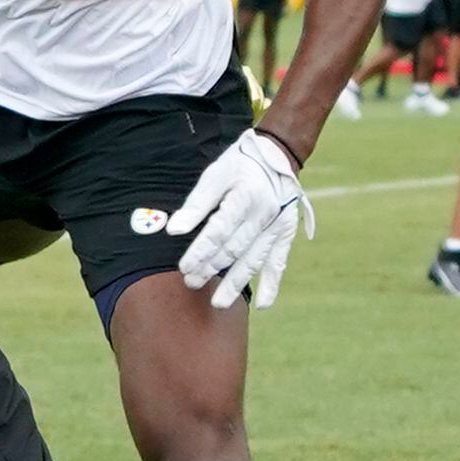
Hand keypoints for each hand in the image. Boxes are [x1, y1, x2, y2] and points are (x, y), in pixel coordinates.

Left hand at [169, 128, 311, 309]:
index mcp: (245, 195)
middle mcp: (264, 213)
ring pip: (254, 260)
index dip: (201, 250)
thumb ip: (196, 205)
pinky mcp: (286, 233)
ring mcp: (277, 226)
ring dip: (235, 283)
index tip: (184, 267)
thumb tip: (173, 230)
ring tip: (218, 303)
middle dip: (211, 268)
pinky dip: (272, 284)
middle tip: (191, 283)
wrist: (276, 156)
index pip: (219, 230)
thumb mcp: (215, 175)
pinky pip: (279, 262)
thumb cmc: (238, 165)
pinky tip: (262, 304)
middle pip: (234, 248)